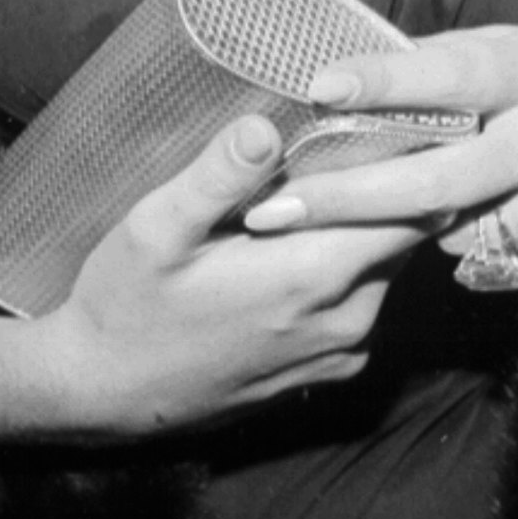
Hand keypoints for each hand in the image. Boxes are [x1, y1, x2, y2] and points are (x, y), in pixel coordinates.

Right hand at [29, 115, 424, 435]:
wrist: (106, 395)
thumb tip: (263, 126)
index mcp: (315, 276)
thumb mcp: (153, 230)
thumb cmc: (125, 306)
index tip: (390, 123)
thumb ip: (215, 179)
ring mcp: (342, 351)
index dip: (407, 163)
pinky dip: (348, 272)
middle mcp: (347, 319)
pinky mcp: (330, 369)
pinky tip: (296, 249)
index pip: (411, 209)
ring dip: (360, 232)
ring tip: (315, 191)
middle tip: (345, 142)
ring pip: (384, 268)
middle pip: (402, 235)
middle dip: (381, 191)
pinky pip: (364, 303)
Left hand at [239, 27, 517, 287]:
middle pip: (435, 179)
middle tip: (271, 210)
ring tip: (425, 198)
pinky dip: (476, 248)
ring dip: (421, 223)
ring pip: (455, 231)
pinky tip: (498, 218)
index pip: (454, 72)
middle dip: (343, 198)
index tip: (319, 88)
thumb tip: (360, 77)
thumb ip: (464, 66)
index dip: (385, 81)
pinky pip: (493, 265)